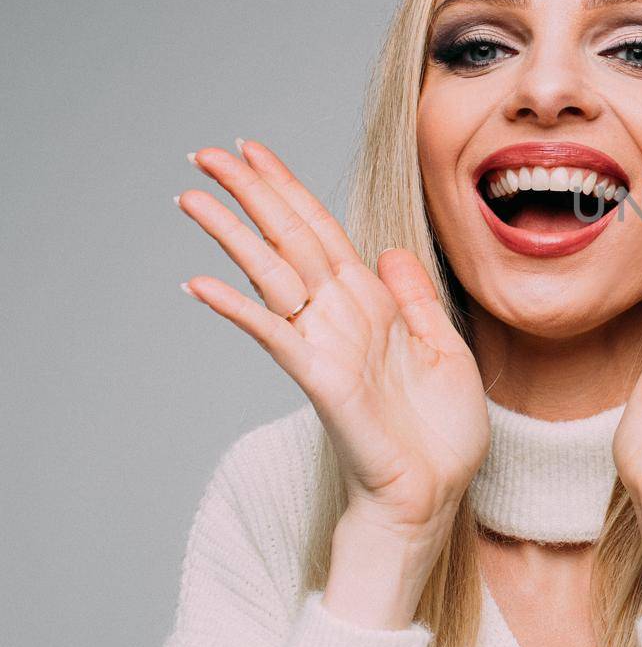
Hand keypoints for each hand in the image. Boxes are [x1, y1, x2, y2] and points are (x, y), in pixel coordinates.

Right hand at [176, 139, 488, 544]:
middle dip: (252, 194)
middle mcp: (341, 318)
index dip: (291, 191)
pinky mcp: (321, 379)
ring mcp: (326, 346)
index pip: (322, 234)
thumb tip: (390, 251)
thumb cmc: (441, 435)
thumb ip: (415, 299)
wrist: (438, 494)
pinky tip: (199, 282)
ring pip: (272, 276)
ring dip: (233, 235)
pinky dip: (238, 308)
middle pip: (289, 241)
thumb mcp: (445, 349)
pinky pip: (275, 335)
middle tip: (205, 153)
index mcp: (373, 306)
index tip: (254, 152)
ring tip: (191, 197)